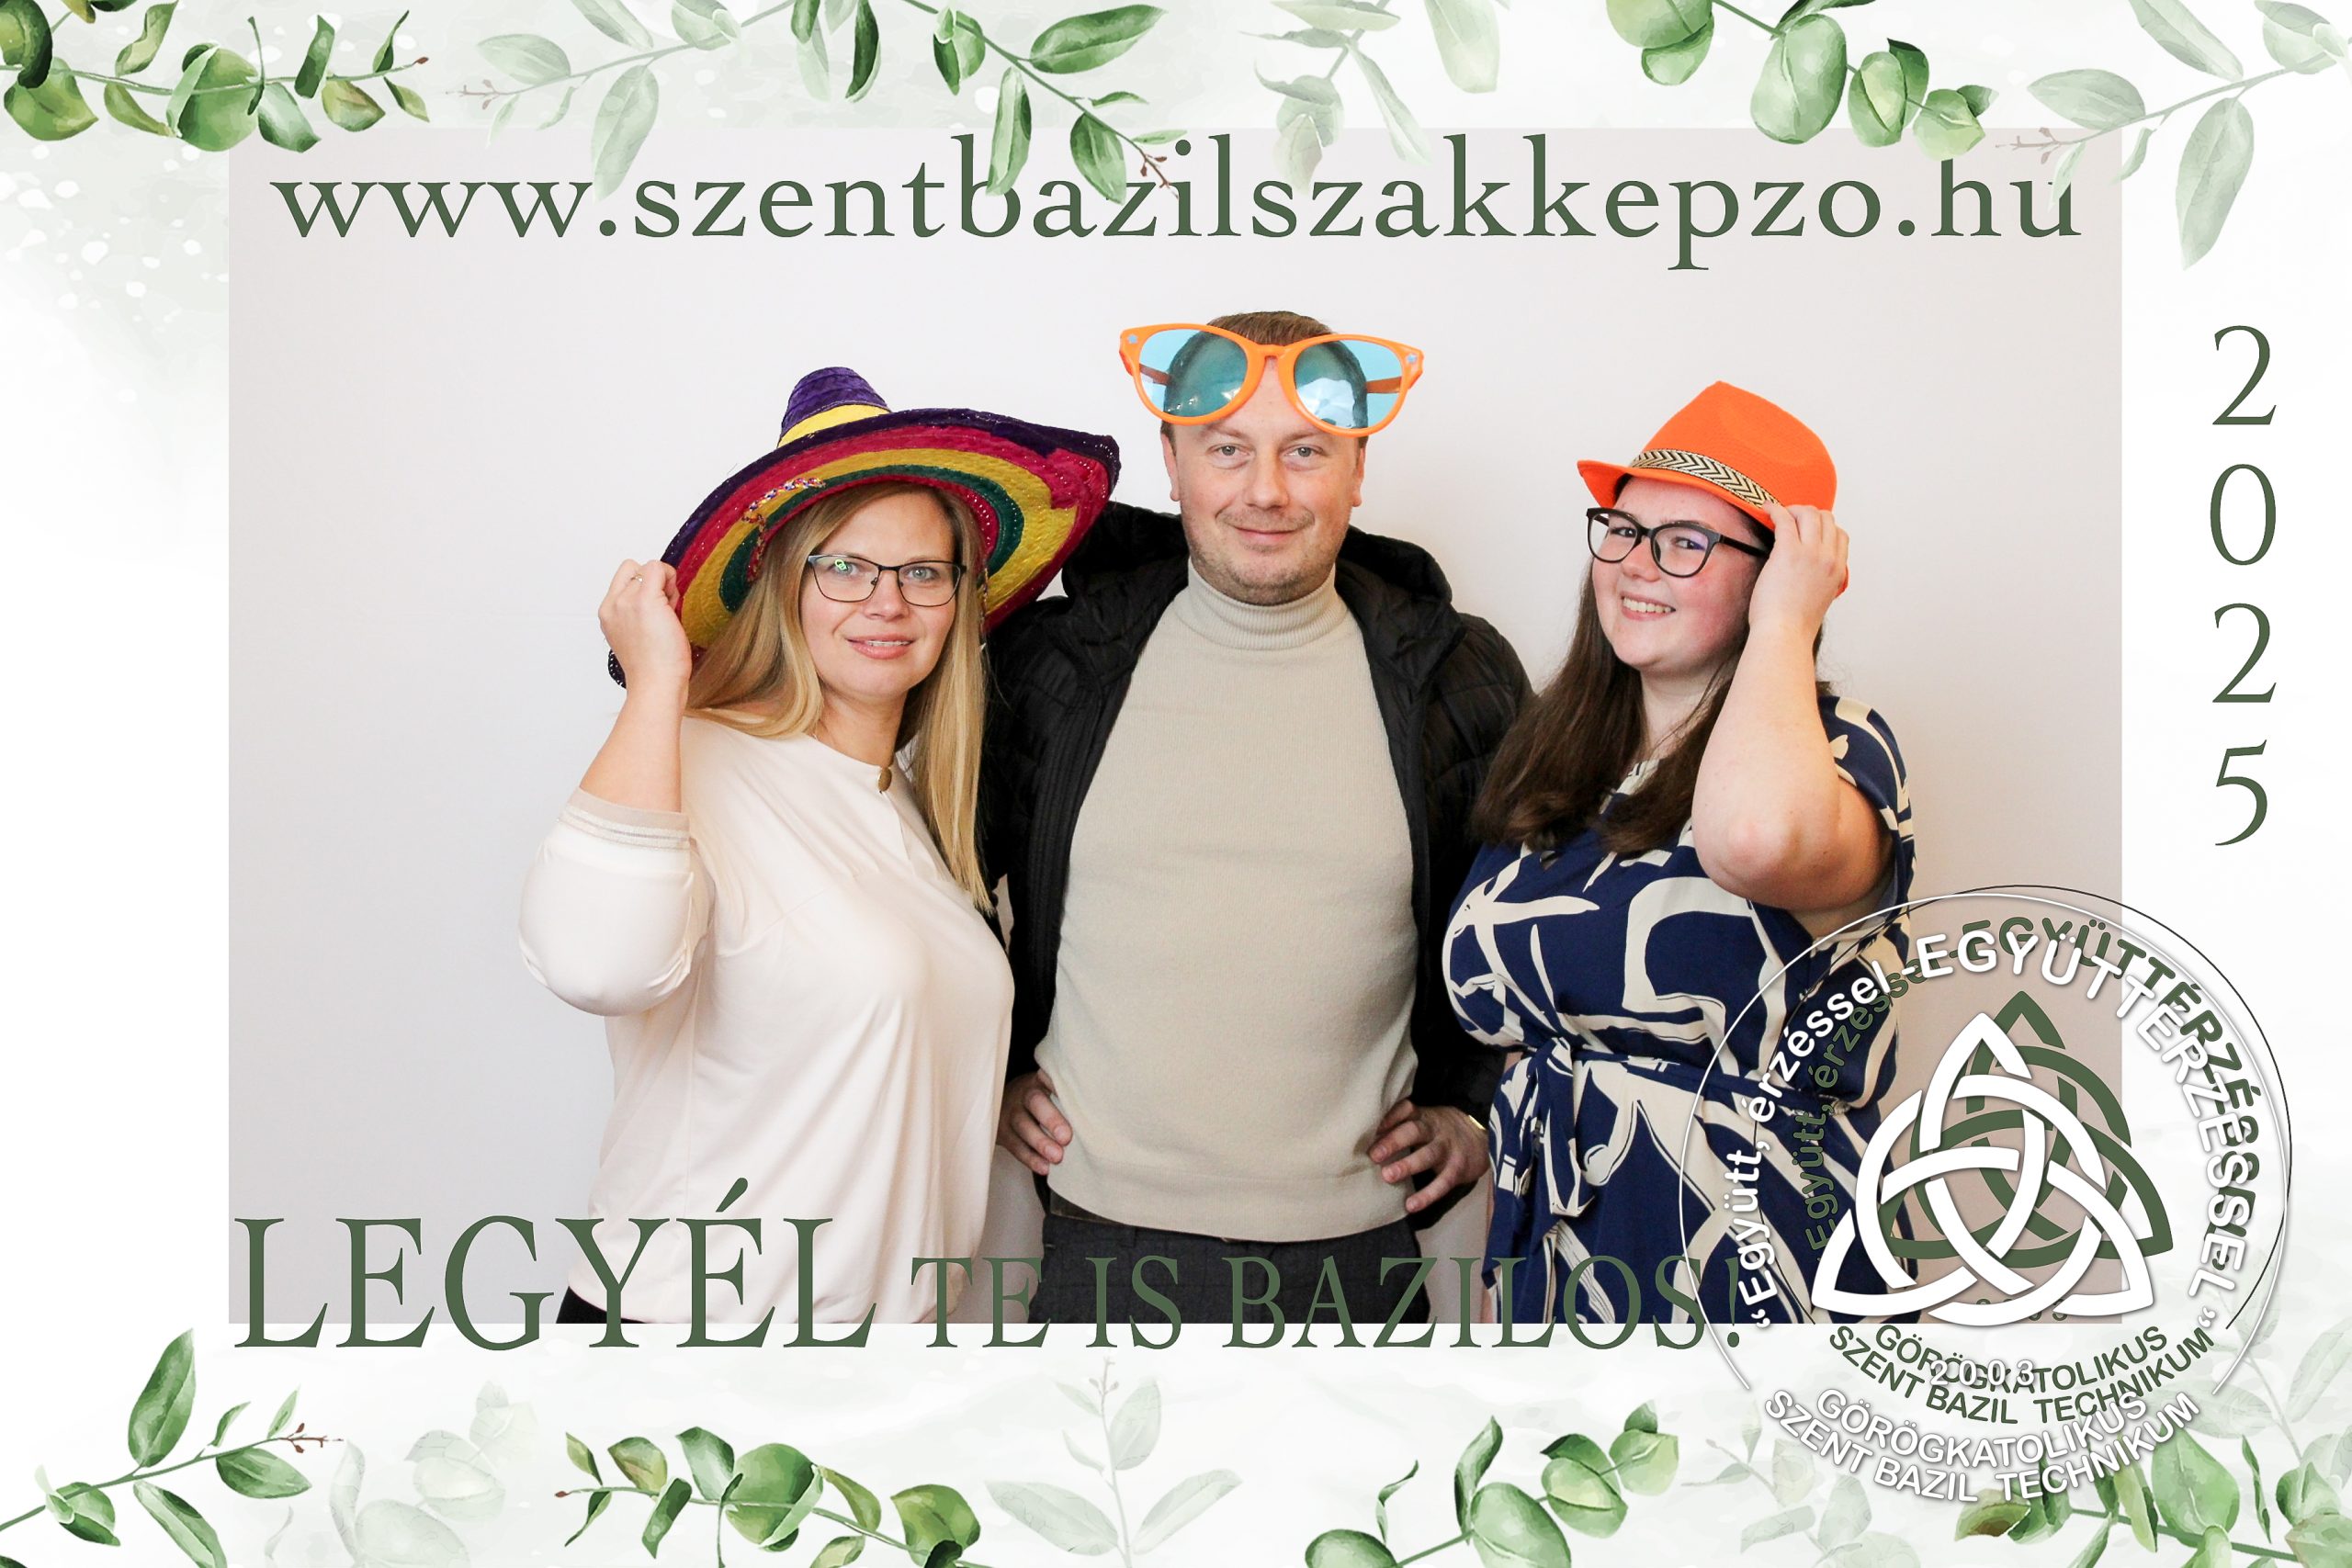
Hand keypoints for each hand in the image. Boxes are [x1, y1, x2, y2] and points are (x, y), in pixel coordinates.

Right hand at [599, 559, 691, 695]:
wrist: (656, 684)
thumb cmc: (654, 668)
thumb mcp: (636, 634)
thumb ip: (637, 612)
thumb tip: (659, 593)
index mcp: (608, 613)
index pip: (624, 579)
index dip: (644, 587)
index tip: (656, 610)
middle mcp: (612, 605)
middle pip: (635, 570)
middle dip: (653, 583)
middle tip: (665, 610)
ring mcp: (626, 601)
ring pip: (649, 567)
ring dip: (664, 584)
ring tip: (669, 613)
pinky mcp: (644, 600)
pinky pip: (657, 566)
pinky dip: (670, 577)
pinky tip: (674, 604)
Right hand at [998, 1070, 1072, 1176]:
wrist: (1006, 1103)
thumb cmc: (1041, 1100)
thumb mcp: (1049, 1090)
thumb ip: (1069, 1098)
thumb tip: (1102, 1113)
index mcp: (1040, 1080)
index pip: (1050, 1079)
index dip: (1061, 1088)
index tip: (1079, 1097)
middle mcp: (1023, 1094)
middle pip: (1035, 1103)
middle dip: (1051, 1119)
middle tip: (1066, 1137)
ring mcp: (1010, 1113)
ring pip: (1023, 1126)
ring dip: (1040, 1142)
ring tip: (1057, 1157)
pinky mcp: (1003, 1134)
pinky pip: (1015, 1146)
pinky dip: (1030, 1158)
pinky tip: (1044, 1167)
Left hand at [1369, 1098, 1487, 1215]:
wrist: (1482, 1137)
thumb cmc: (1440, 1131)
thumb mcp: (1425, 1121)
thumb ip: (1401, 1125)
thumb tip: (1362, 1136)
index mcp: (1423, 1116)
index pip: (1406, 1110)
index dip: (1389, 1116)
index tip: (1370, 1126)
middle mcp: (1435, 1130)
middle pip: (1414, 1131)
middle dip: (1393, 1141)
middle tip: (1374, 1154)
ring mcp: (1448, 1149)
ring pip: (1427, 1155)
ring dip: (1407, 1165)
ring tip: (1387, 1176)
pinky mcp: (1457, 1169)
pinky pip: (1442, 1183)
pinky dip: (1427, 1195)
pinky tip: (1411, 1205)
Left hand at [1747, 503, 1847, 639]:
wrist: (1785, 633)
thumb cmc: (1795, 624)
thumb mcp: (1820, 600)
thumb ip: (1821, 581)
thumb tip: (1809, 572)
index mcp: (1837, 570)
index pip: (1840, 535)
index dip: (1824, 527)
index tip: (1808, 528)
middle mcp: (1828, 558)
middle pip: (1826, 519)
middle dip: (1809, 513)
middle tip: (1791, 517)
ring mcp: (1810, 553)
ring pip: (1809, 514)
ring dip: (1793, 509)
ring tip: (1778, 513)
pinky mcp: (1788, 551)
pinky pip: (1784, 519)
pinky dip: (1775, 509)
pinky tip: (1765, 509)